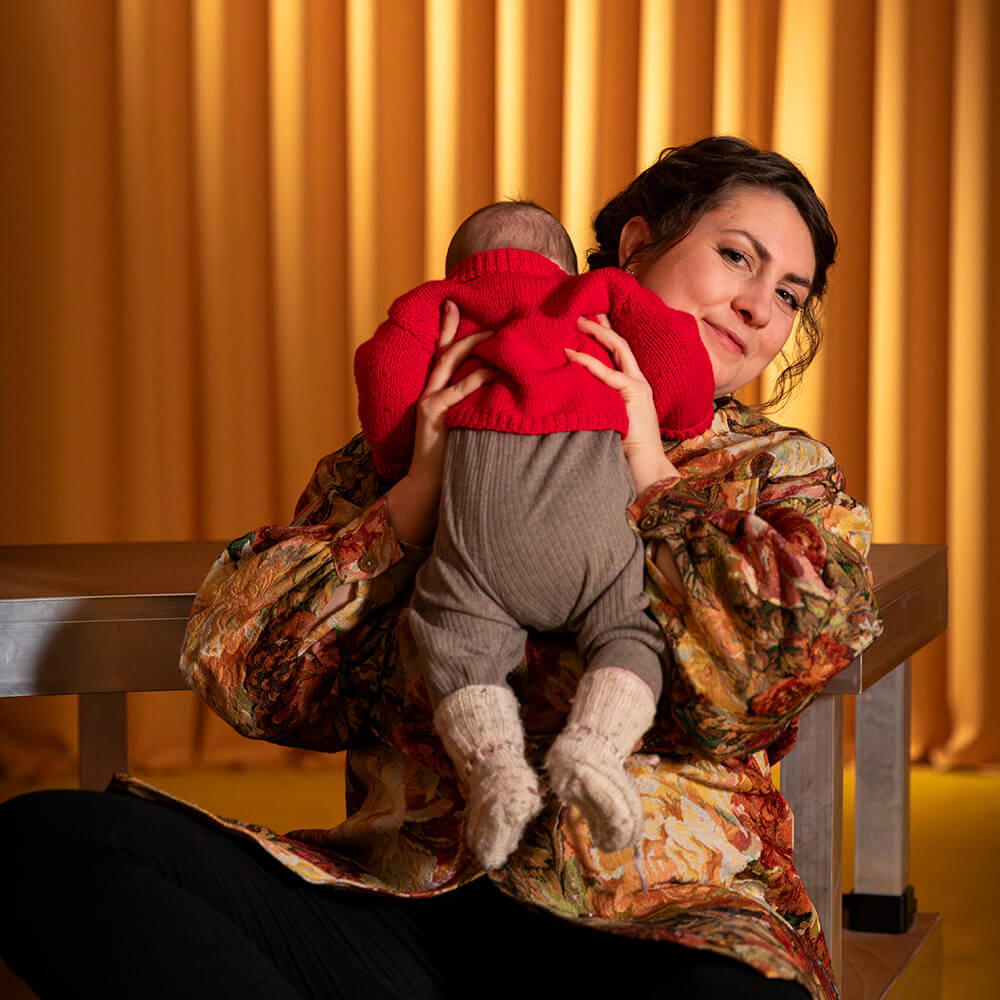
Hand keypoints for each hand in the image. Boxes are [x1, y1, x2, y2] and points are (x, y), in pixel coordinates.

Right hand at [387, 301, 495, 544]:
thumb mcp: (458, 429)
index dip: (446, 327)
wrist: (426, 489)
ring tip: (512, 340)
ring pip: (460, 364)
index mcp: (432, 393)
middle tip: (501, 321)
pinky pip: (466, 387)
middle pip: (450, 351)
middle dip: (476, 333)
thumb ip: (468, 409)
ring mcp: (432, 401)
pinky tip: (505, 369)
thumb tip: (497, 392)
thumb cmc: (449, 462)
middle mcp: (429, 392)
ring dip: (488, 350)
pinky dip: (486, 375)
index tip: (452, 302)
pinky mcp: (437, 412)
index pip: (440, 352)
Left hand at [567, 316, 678, 493]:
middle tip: (581, 311)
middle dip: (601, 325)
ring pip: (618, 350)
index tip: (591, 319)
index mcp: (634, 385)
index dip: (607, 334)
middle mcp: (638, 380)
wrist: (645, 463)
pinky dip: (588, 362)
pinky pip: (607, 374)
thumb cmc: (625, 446)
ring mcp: (637, 385)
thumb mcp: (611, 416)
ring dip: (595, 333)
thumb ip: (600, 401)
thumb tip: (574, 391)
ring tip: (575, 321)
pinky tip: (571, 354)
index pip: (621, 352)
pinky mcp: (633, 394)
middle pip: (621, 344)